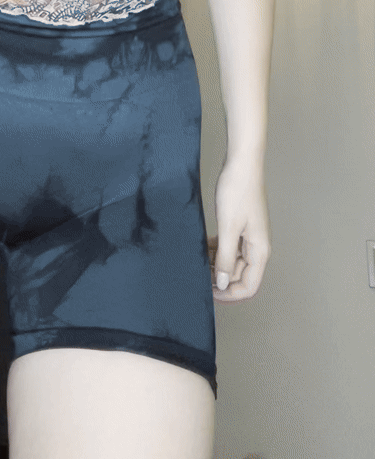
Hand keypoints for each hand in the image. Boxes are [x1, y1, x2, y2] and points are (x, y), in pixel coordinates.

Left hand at [207, 160, 271, 302]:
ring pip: (233, 262)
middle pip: (240, 276)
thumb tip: (222, 284)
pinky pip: (230, 247)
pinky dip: (217, 251)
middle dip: (220, 280)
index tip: (208, 293)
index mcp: (260, 251)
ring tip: (198, 261)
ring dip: (217, 265)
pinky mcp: (242, 226)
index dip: (229, 295)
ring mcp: (250, 236)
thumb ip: (225, 258)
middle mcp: (258, 247)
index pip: (248, 286)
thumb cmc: (238, 191)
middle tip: (197, 277)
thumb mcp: (228, 228)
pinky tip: (204, 247)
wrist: (242, 163)